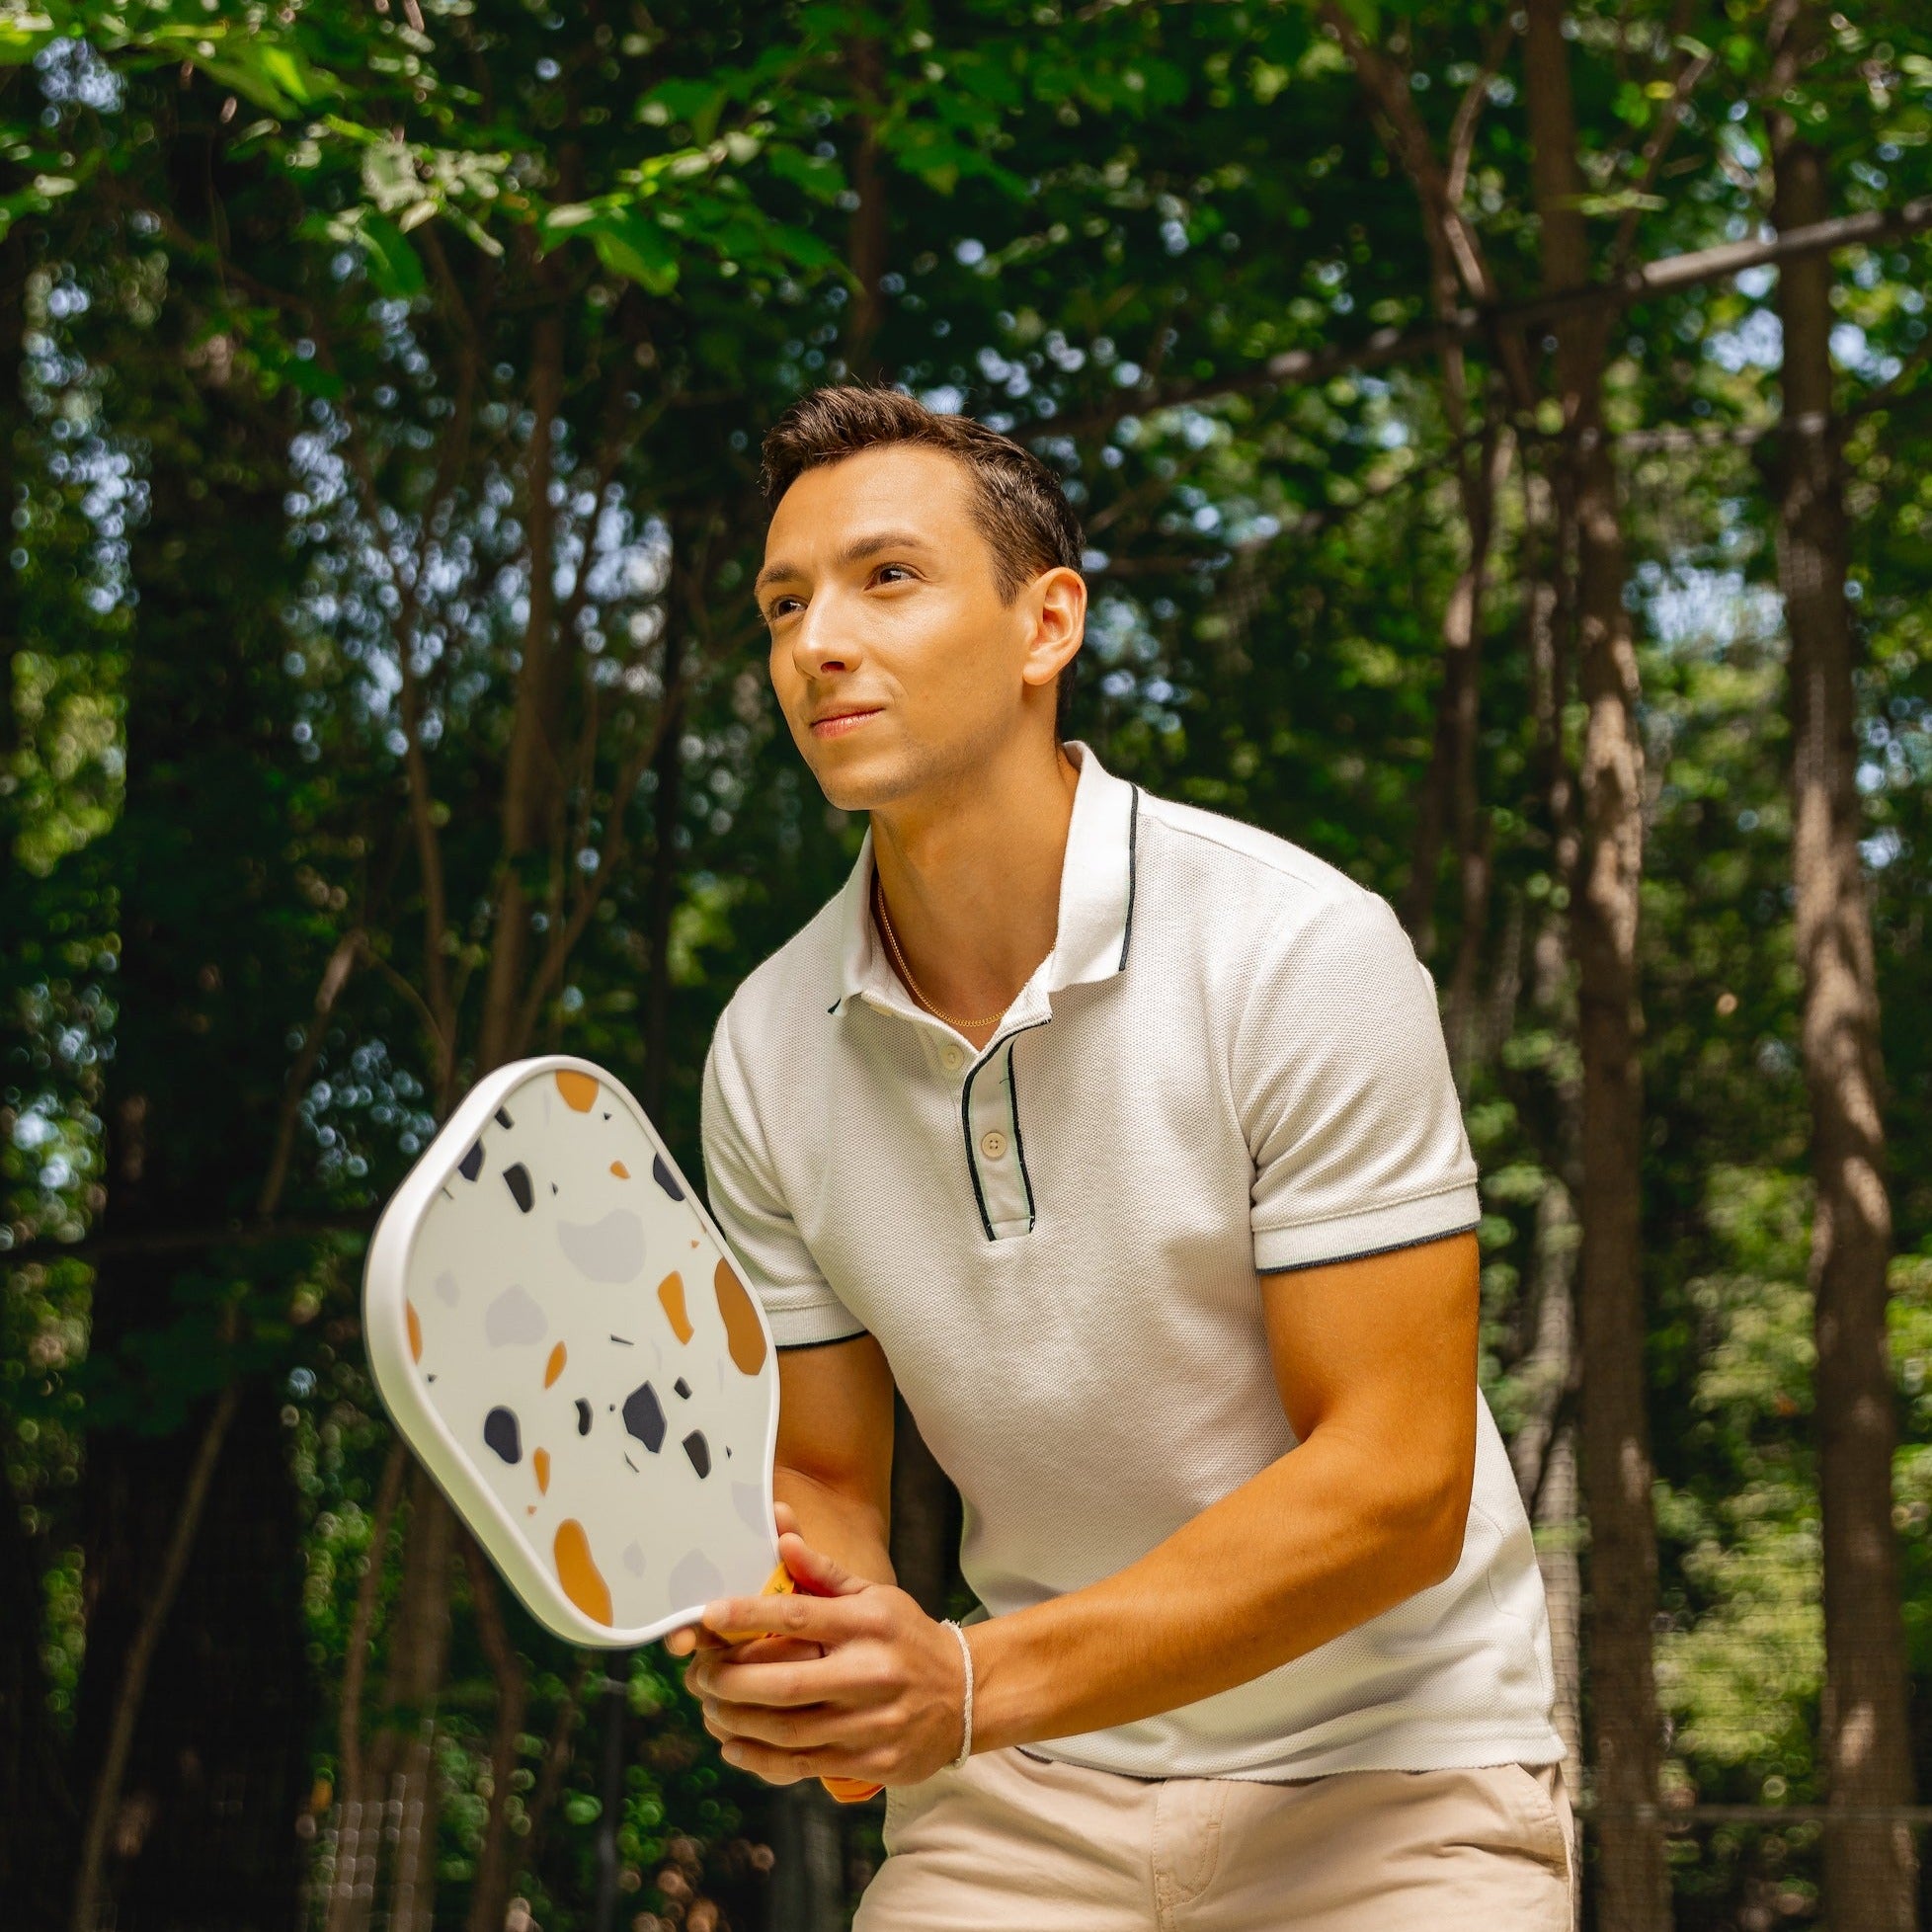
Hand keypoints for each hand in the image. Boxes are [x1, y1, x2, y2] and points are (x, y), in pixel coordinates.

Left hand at [676, 1506, 970, 1788]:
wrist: (965, 1695)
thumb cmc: (908, 1638)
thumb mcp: (875, 1596)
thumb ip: (824, 1573)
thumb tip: (781, 1535)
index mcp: (868, 1623)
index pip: (800, 1615)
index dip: (750, 1615)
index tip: (710, 1614)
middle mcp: (870, 1673)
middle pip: (785, 1683)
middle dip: (730, 1681)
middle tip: (698, 1674)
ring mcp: (871, 1723)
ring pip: (788, 1730)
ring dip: (737, 1721)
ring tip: (710, 1707)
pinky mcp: (871, 1761)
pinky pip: (803, 1766)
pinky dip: (760, 1759)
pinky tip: (735, 1746)